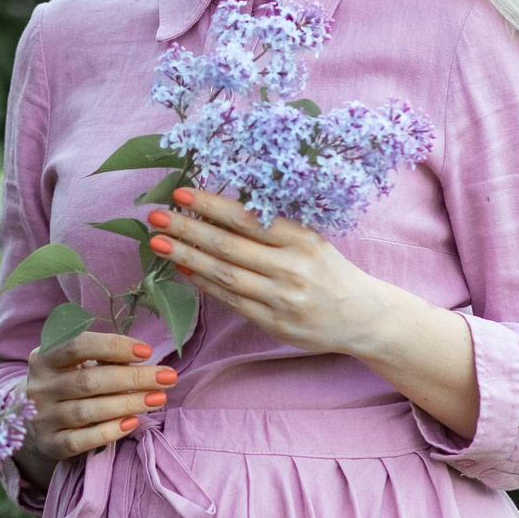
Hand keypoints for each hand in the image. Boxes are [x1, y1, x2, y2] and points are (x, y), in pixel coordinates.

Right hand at [12, 330, 176, 490]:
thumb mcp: (76, 363)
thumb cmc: (67, 380)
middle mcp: (38, 387)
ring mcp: (41, 418)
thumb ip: (103, 358)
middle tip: (167, 378)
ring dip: (128, 403)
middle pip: (89, 381)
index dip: (114, 346)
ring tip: (158, 399)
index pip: (77, 346)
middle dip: (133, 378)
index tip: (147, 352)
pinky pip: (81, 440)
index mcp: (43, 358)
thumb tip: (142, 358)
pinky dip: (109, 432)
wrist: (36, 416)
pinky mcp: (49, 444)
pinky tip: (133, 422)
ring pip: (87, 411)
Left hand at [141, 185, 395, 357]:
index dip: (211, 206)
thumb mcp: (310, 241)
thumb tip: (218, 212)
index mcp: (302, 239)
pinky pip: (232, 301)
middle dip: (188, 230)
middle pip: (229, 247)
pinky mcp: (274, 324)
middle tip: (157, 216)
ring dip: (188, 258)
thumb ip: (272, 229)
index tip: (181, 193)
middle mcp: (292, 268)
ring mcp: (282, 299)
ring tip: (159, 243)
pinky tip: (185, 270)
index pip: (248, 219)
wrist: (362, 316)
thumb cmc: (330, 271)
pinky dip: (205, 285)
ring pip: (225, 276)